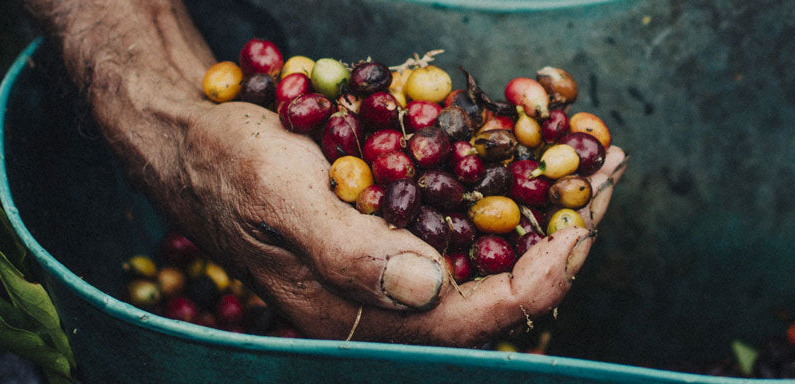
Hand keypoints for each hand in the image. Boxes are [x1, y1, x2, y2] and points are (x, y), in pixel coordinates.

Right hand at [26, 0, 626, 345]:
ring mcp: (391, 262)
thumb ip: (351, 252)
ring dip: (548, 205)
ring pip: (492, 251)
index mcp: (361, 312)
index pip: (475, 318)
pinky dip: (510, 185)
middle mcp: (385, 298)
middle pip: (498, 287)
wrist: (185, 131)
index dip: (539, 278)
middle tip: (609, 173)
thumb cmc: (227, 166)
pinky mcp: (391, 226)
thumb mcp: (283, 200)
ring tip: (595, 159)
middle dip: (563, 234)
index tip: (581, 228)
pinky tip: (535, 145)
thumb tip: (429, 287)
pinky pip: (467, 219)